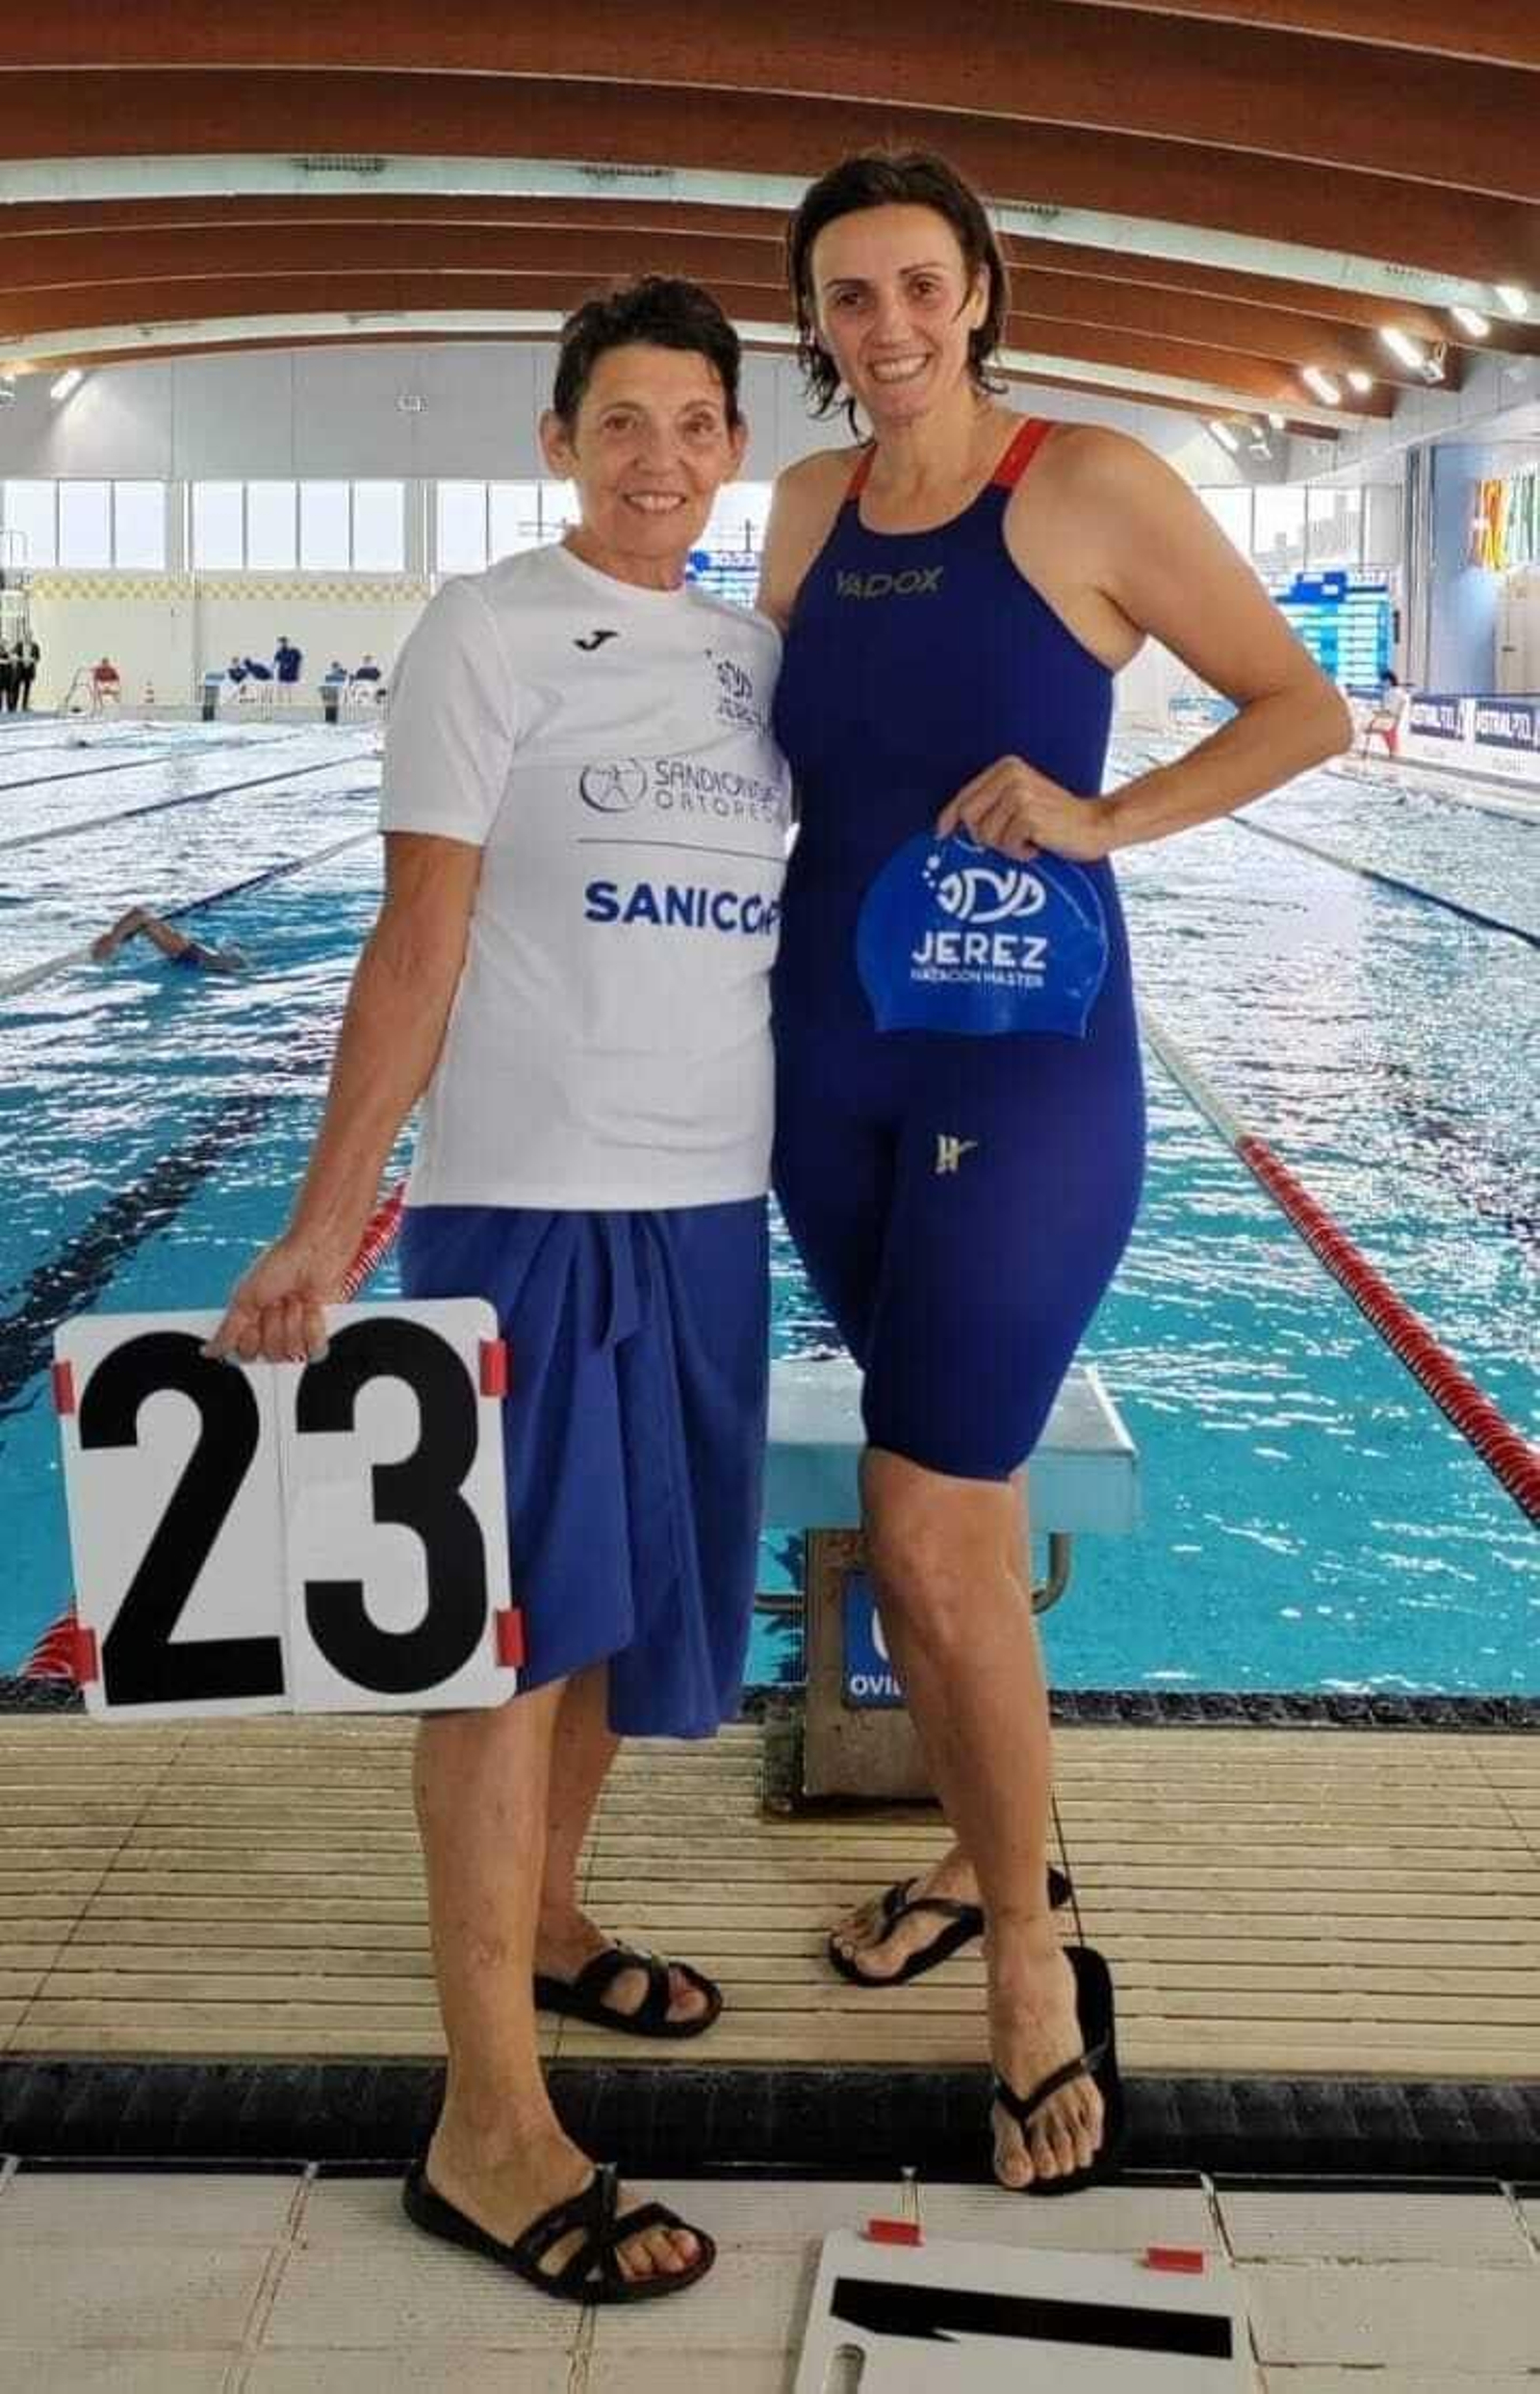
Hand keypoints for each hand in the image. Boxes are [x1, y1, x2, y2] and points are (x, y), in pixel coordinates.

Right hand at [202, 1229, 354, 1364]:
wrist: (314, 1252)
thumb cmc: (279, 1265)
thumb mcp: (244, 1298)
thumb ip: (227, 1330)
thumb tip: (209, 1351)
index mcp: (253, 1326)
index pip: (247, 1353)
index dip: (251, 1337)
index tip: (255, 1315)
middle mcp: (274, 1334)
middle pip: (271, 1355)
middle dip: (273, 1325)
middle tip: (277, 1303)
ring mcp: (298, 1335)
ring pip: (292, 1352)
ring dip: (293, 1321)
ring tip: (296, 1300)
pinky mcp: (320, 1335)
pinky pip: (315, 1352)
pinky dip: (313, 1327)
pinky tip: (311, 1308)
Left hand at [935, 757, 1114, 861]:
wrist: (1095, 825)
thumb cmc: (1054, 820)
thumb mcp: (1019, 801)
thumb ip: (989, 805)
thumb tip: (946, 827)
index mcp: (1006, 767)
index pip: (964, 795)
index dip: (949, 818)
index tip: (941, 834)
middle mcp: (1011, 776)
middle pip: (968, 817)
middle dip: (984, 837)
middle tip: (1010, 840)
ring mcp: (1019, 794)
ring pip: (986, 835)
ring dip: (1006, 846)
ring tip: (1028, 840)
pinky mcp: (1029, 815)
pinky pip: (1006, 844)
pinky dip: (1020, 852)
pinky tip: (1037, 845)